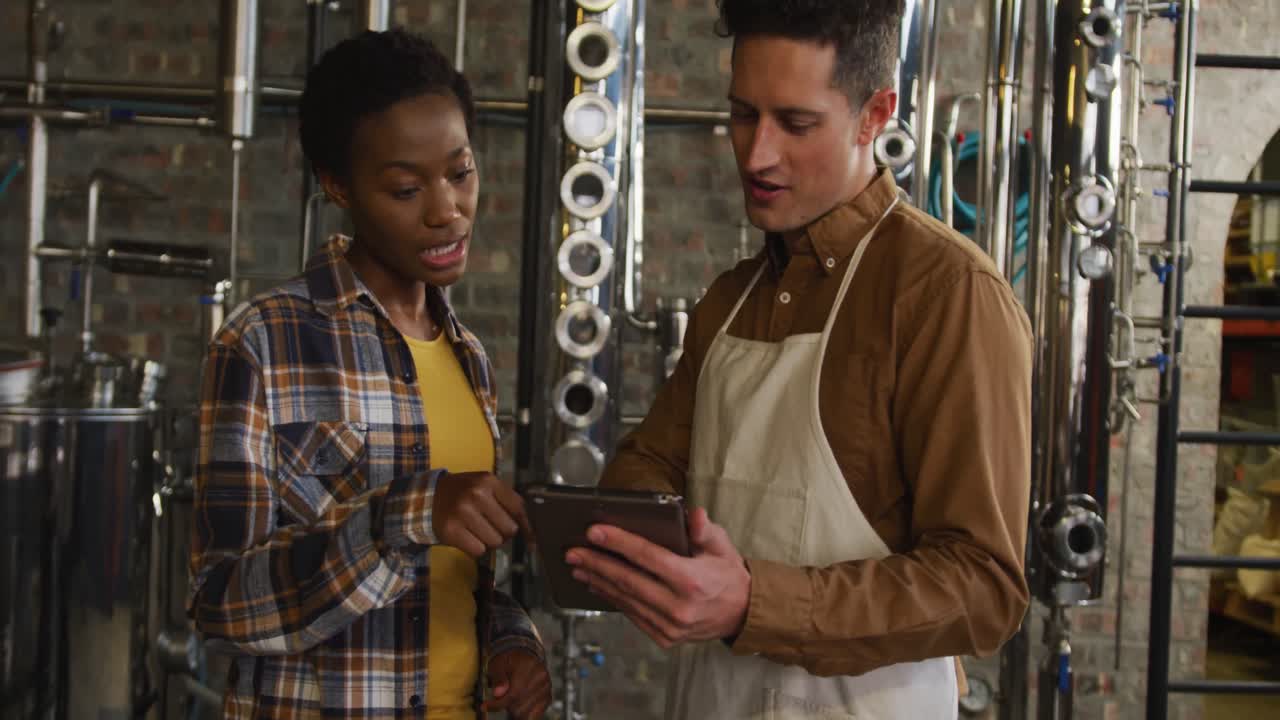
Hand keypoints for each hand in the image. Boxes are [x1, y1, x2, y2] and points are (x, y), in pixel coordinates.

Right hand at [432, 472, 531, 557]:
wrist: (427, 498)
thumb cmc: (462, 494)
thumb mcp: (484, 487)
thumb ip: (507, 502)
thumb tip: (532, 531)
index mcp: (488, 481)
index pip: (519, 508)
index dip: (527, 525)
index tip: (532, 538)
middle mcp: (476, 494)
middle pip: (509, 529)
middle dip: (504, 533)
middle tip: (492, 528)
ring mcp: (463, 512)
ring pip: (495, 542)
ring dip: (489, 542)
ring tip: (478, 531)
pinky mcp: (451, 530)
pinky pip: (478, 551)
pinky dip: (476, 548)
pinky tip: (468, 537)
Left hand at [481, 649, 550, 718]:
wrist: (522, 655)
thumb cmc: (509, 660)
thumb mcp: (498, 664)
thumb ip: (498, 679)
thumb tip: (498, 694)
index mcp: (530, 667)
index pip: (513, 694)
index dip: (498, 704)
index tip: (485, 706)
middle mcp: (541, 678)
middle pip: (520, 705)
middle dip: (506, 706)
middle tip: (499, 699)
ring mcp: (546, 689)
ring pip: (526, 712)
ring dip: (514, 710)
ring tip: (509, 700)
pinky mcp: (547, 697)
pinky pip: (535, 714)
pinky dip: (524, 713)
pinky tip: (517, 707)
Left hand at [565, 507, 750, 647]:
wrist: (742, 614)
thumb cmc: (727, 574)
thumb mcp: (722, 546)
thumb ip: (705, 530)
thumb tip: (693, 515)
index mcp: (692, 580)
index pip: (647, 557)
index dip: (618, 542)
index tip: (594, 531)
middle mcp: (679, 606)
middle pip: (628, 580)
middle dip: (596, 563)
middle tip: (572, 552)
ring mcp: (670, 626)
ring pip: (625, 600)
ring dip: (598, 582)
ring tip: (578, 567)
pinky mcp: (664, 637)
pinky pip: (631, 615)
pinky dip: (612, 599)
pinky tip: (598, 586)